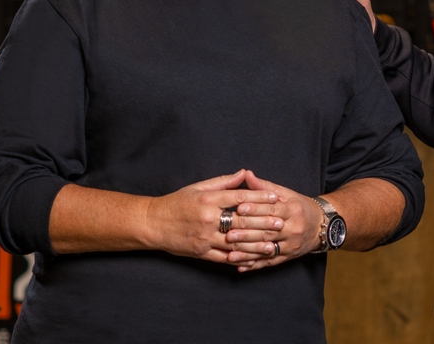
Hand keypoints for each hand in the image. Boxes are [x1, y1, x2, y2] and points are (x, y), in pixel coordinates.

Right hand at [144, 170, 277, 262]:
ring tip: (273, 244)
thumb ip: (223, 182)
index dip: (259, 198)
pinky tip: (253, 259)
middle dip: (263, 222)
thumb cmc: (176, 203)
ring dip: (255, 244)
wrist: (152, 224)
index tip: (275, 198)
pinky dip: (239, 259)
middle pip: (240, 221)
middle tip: (281, 222)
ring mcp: (204, 237)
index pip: (239, 198)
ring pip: (235, 242)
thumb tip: (244, 173)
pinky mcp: (200, 252)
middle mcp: (207, 219)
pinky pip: (223, 257)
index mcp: (207, 200)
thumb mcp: (198, 188)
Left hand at [223, 170, 324, 271]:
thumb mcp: (286, 194)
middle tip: (228, 233)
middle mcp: (294, 228)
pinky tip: (241, 267)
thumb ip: (264, 187)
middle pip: (268, 231)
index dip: (256, 209)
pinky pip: (270, 262)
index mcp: (293, 210)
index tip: (239, 208)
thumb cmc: (299, 207)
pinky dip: (255, 265)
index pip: (273, 210)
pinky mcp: (288, 257)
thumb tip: (246, 174)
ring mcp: (291, 245)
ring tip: (230, 252)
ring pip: (268, 249)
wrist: (321, 226)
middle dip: (247, 233)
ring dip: (248, 252)